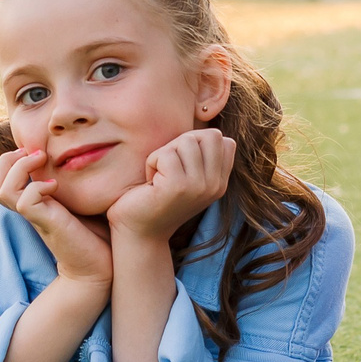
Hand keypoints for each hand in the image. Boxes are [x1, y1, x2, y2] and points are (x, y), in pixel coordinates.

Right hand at [0, 149, 112, 286]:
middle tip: (34, 152)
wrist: (100, 266)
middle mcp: (29, 210)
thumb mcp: (80, 200)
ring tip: (42, 160)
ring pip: (1, 191)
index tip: (35, 150)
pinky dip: (37, 187)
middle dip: (8, 160)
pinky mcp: (46, 224)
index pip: (1, 180)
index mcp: (33, 202)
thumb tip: (84, 155)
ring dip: (19, 168)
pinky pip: (24, 202)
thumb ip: (73, 181)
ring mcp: (35, 217)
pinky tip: (56, 186)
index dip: (10, 160)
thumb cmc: (95, 234)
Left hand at [106, 129, 235, 244]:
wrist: (139, 233)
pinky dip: (152, 163)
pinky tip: (150, 183)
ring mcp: (199, 187)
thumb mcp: (187, 176)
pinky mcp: (178, 187)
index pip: (222, 139)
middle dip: (181, 144)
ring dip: (164, 154)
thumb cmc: (156, 198)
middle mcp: (215, 185)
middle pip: (207, 135)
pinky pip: (165, 153)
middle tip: (167, 168)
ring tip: (158, 177)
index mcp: (220, 182)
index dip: (195, 143)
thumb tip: (212, 128)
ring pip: (185, 141)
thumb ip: (201, 155)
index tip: (180, 166)